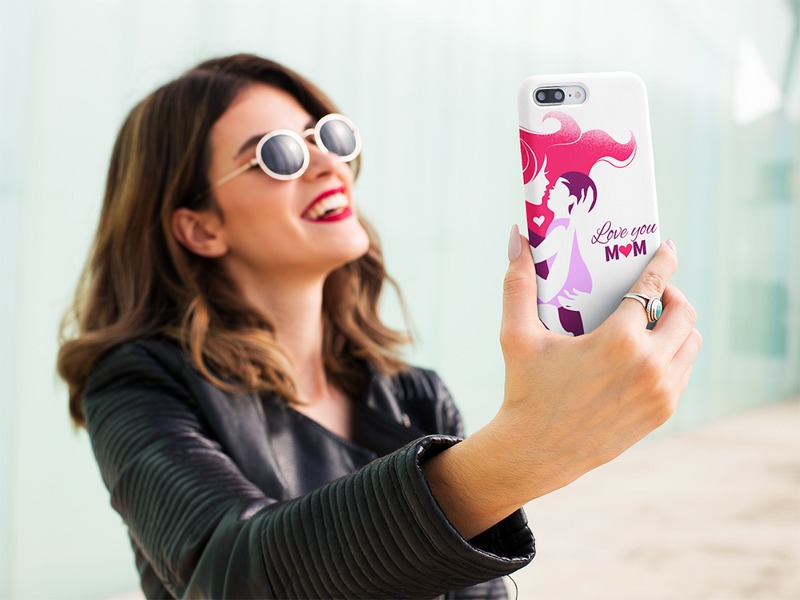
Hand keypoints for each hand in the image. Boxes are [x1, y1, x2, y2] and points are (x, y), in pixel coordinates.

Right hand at [423, 226, 700, 538]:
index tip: (668, 247)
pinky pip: (683, 371)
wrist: (536, 452)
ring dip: (678, 326)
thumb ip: (518, 283)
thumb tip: (517, 235)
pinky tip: (649, 353)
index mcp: (618, 341)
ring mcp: (660, 392)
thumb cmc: (525, 390)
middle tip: (653, 292)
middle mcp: (649, 365)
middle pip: (684, 313)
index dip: (663, 262)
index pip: (652, 287)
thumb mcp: (517, 335)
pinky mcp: (662, 412)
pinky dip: (674, 355)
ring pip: (691, 344)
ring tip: (652, 322)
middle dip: (672, 295)